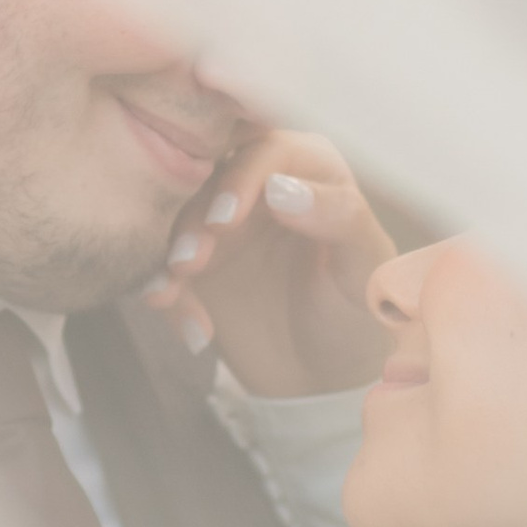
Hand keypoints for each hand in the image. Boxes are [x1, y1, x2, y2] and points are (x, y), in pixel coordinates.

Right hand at [142, 128, 394, 398]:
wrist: (328, 374)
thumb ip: (339, 217)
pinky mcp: (193, 261)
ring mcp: (220, 221)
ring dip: (168, 254)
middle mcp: (258, 183)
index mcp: (307, 167)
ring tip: (171, 295)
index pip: (265, 151)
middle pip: (207, 173)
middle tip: (188, 261)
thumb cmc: (358, 310)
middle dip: (190, 214)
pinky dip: (164, 291)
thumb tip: (282, 188)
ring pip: (176, 217)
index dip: (240, 179)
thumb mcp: (364, 267)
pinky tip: (194, 329)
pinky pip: (162, 264)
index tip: (225, 220)